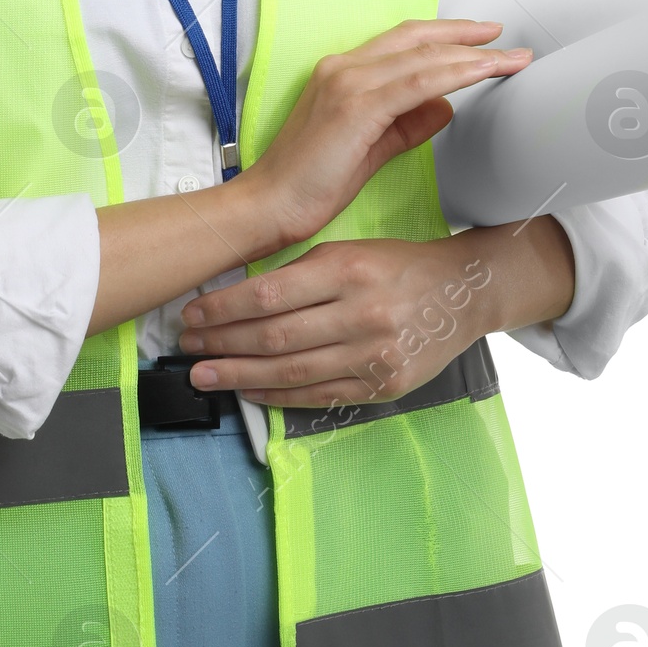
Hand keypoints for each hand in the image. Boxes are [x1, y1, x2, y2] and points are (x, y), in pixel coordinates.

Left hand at [178, 236, 498, 408]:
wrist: (460, 294)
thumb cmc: (396, 266)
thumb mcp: (349, 251)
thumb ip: (300, 274)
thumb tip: (240, 299)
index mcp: (348, 270)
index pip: (269, 295)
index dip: (224, 310)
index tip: (193, 315)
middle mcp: (360, 314)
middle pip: (274, 337)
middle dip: (222, 345)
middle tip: (187, 348)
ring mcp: (373, 355)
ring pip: (291, 371)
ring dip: (239, 376)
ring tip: (205, 376)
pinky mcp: (382, 387)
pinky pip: (320, 395)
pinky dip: (279, 395)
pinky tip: (249, 392)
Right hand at [240, 19, 530, 251]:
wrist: (266, 206)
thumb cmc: (310, 184)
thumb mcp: (370, 147)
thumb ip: (406, 124)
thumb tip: (443, 107)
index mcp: (342, 72)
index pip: (404, 42)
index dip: (446, 36)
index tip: (481, 39)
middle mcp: (344, 67)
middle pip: (417, 38)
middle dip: (466, 34)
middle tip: (504, 37)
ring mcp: (348, 82)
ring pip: (424, 56)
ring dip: (472, 55)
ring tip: (509, 58)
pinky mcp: (355, 105)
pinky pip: (419, 81)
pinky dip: (455, 73)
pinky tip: (481, 74)